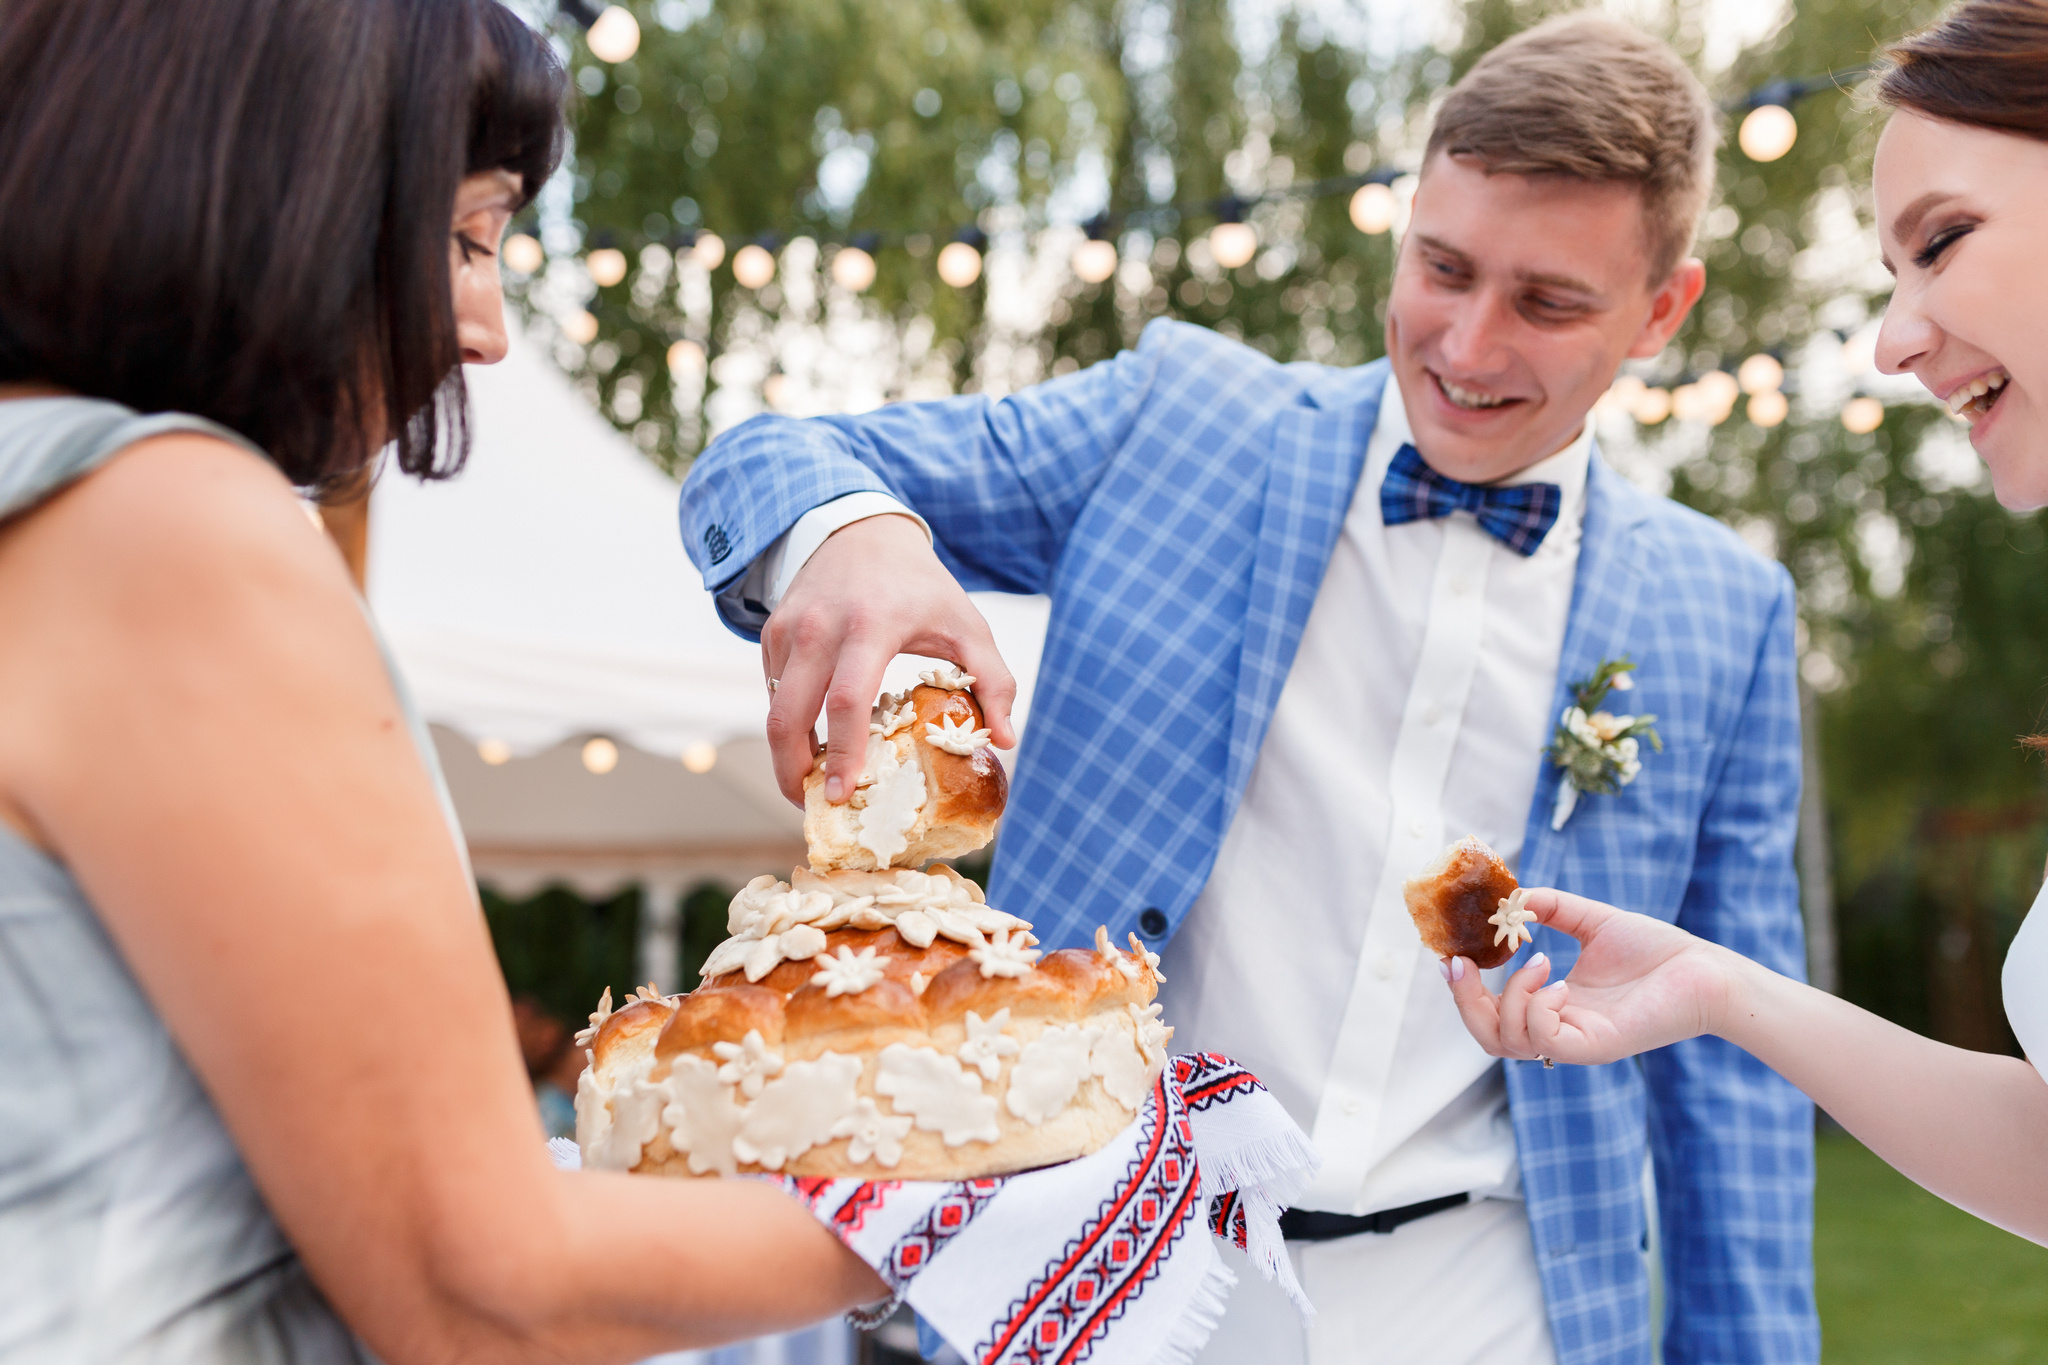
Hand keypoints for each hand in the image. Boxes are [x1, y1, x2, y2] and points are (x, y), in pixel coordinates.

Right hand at [761, 513, 1016, 804]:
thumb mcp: (967, 624)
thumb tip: (1005, 739)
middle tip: (816, 806)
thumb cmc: (920, 585)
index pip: (847, 700)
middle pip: (789, 715)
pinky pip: (773, 690)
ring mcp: (788, 629)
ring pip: (773, 709)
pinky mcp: (772, 632)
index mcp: (871, 625)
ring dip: (786, 754)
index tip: (843, 794)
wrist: (863, 531)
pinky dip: (787, 723)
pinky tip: (811, 743)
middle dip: (793, 771)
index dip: (843, 754)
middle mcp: (820, 628)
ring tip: (812, 783)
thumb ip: (993, 680)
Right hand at [1443, 889, 1740, 1065]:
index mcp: (1553, 1004)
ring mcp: (1575, 1042)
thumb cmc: (1657, 950)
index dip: (1465, 990)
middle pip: (1488, 1038)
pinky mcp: (1596, 1046)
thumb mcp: (1591, 920)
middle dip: (1465, 1001)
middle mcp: (1559, 1029)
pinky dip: (1539, 1006)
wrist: (1705, 970)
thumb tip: (1512, 896)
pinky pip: (1545, 1039)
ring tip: (1539, 961)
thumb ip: (1550, 908)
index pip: (1493, 1013)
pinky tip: (1560, 981)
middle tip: (1462, 964)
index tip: (1452, 955)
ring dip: (1511, 996)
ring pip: (1508, 1041)